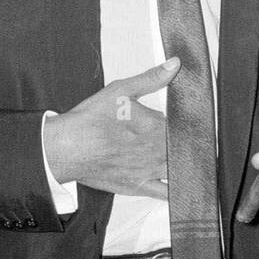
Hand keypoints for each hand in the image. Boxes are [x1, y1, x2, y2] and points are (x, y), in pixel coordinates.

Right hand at [43, 59, 177, 198]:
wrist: (65, 148)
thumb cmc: (90, 120)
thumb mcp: (121, 90)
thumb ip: (151, 78)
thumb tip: (174, 65)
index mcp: (156, 127)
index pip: (184, 126)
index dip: (189, 122)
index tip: (193, 119)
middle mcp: (156, 151)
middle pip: (185, 148)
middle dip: (188, 142)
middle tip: (190, 137)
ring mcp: (148, 171)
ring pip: (180, 169)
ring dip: (186, 163)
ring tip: (190, 158)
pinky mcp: (137, 187)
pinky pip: (165, 194)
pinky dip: (177, 191)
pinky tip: (184, 186)